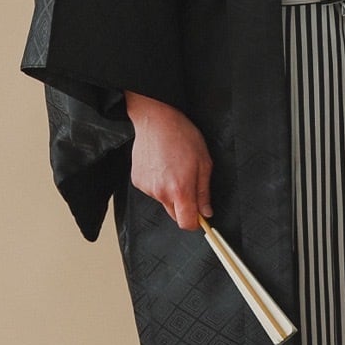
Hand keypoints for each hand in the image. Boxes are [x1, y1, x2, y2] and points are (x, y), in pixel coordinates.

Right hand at [124, 91, 213, 229]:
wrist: (156, 120)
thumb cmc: (181, 136)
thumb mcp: (204, 163)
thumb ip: (204, 192)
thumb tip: (206, 211)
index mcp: (180, 190)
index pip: (186, 223)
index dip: (195, 222)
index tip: (200, 215)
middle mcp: (161, 192)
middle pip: (175, 215)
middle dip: (184, 206)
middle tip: (189, 184)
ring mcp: (147, 188)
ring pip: (164, 202)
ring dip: (170, 193)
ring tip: (173, 169)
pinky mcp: (137, 181)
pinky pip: (153, 191)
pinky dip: (158, 184)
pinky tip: (161, 167)